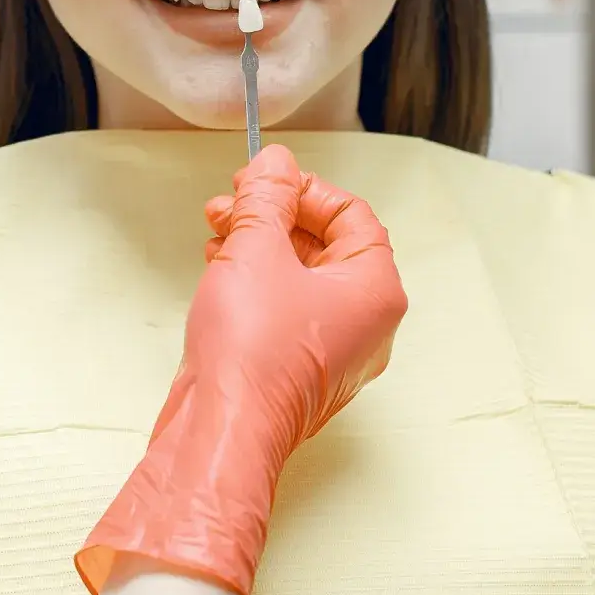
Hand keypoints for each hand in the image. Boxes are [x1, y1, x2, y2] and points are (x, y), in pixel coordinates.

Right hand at [77, 144, 407, 594]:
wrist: (221, 429)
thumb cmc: (251, 353)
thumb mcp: (256, 249)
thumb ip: (267, 197)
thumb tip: (275, 165)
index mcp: (376, 290)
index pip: (353, 216)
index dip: (305, 189)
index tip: (265, 180)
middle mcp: (366, 324)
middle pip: (327, 246)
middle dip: (275, 216)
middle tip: (234, 202)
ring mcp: (334, 352)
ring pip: (302, 278)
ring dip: (259, 246)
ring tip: (218, 232)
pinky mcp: (298, 370)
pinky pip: (286, 311)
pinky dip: (256, 283)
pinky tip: (220, 269)